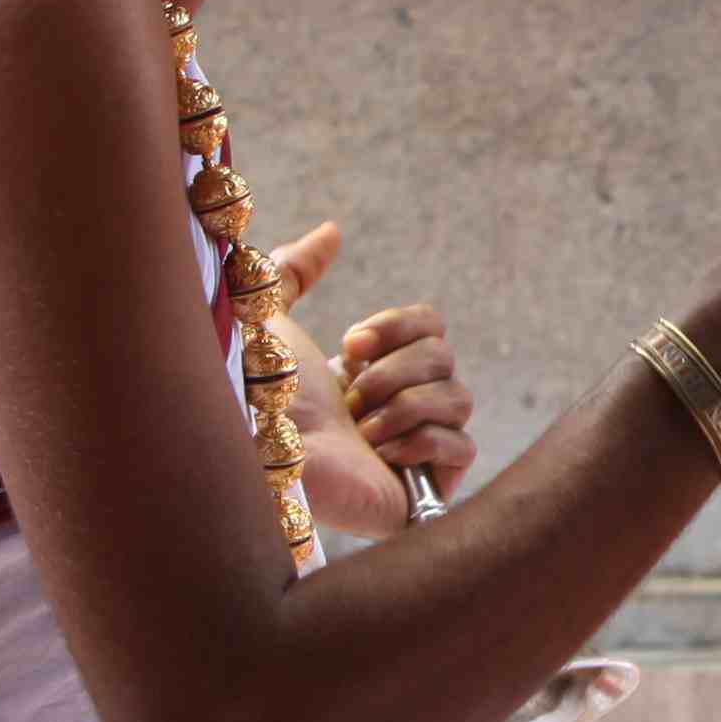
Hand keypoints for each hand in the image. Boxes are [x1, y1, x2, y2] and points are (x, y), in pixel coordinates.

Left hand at [263, 219, 475, 537]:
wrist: (261, 456)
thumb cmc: (257, 396)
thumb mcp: (267, 321)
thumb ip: (291, 270)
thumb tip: (332, 231)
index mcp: (370, 372)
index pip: (430, 326)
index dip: (397, 327)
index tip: (350, 345)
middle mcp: (398, 408)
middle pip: (447, 356)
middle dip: (393, 370)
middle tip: (351, 396)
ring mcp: (417, 451)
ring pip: (459, 398)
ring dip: (401, 408)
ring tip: (360, 432)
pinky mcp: (429, 490)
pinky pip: (463, 446)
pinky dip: (419, 442)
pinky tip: (379, 457)